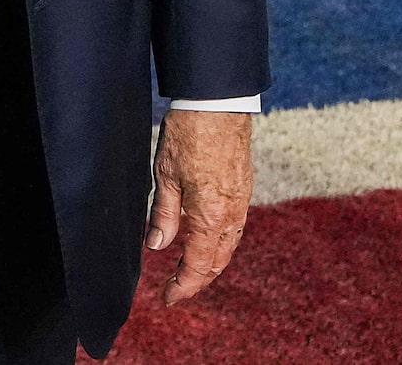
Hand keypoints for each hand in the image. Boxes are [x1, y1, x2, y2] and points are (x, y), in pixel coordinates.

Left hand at [147, 109, 251, 303]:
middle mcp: (231, 213)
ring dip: (211, 263)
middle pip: (218, 260)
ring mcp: (242, 200)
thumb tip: (157, 246)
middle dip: (197, 279)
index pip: (198, 264)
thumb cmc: (188, 134)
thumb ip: (165, 215)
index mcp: (211, 215)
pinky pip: (235, 226)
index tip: (169, 298)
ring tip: (189, 270)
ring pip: (229, 245)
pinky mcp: (244, 188)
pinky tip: (207, 239)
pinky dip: (221, 242)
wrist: (218, 102)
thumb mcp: (165, 176)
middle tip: (176, 289)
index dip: (183, 286)